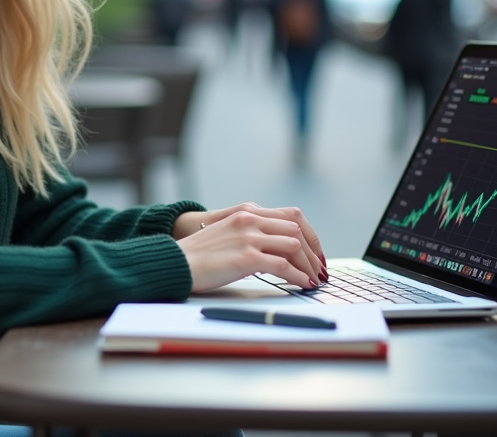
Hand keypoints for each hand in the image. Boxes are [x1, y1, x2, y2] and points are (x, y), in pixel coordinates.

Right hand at [172, 204, 326, 292]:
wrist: (178, 261)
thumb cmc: (201, 253)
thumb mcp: (228, 232)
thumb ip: (251, 233)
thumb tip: (278, 249)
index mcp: (247, 212)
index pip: (292, 216)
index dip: (310, 235)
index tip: (316, 252)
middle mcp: (250, 220)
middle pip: (297, 231)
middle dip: (313, 252)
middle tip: (319, 270)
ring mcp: (249, 238)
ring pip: (294, 247)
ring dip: (308, 266)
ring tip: (313, 280)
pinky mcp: (246, 257)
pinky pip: (283, 266)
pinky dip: (297, 277)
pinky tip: (302, 285)